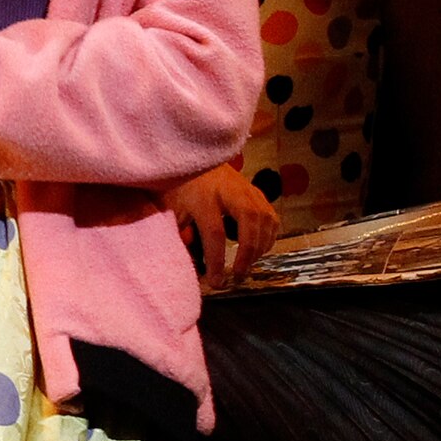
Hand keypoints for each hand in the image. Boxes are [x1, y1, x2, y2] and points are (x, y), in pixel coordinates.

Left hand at [166, 163, 280, 288]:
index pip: (214, 232)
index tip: (216, 282)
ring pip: (265, 220)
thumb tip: (185, 264)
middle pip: (250, 223)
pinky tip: (257, 249)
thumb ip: (177, 233)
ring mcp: (247, 190)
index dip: (217, 260)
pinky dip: (268, 236)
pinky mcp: (257, 192)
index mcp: (203, 196)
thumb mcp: (169, 208)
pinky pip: (271, 217)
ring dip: (259, 247)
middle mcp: (230, 191)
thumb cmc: (178, 186)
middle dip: (247, 254)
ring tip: (246, 266)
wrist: (192, 158)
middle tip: (238, 277)